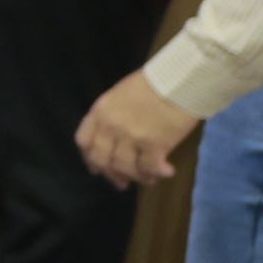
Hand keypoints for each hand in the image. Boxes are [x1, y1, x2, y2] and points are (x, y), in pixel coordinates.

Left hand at [80, 70, 202, 187]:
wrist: (178, 79)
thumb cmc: (153, 82)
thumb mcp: (120, 95)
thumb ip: (112, 115)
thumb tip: (115, 136)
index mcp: (100, 112)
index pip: (84, 141)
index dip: (90, 158)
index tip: (97, 167)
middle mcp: (111, 127)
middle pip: (102, 159)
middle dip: (111, 174)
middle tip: (122, 182)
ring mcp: (131, 137)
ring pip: (125, 168)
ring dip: (137, 177)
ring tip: (148, 179)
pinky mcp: (154, 144)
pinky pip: (150, 168)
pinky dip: (157, 173)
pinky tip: (166, 172)